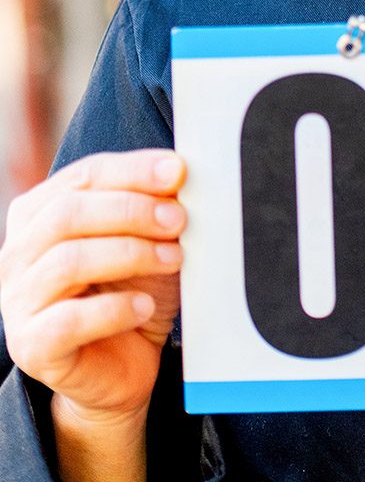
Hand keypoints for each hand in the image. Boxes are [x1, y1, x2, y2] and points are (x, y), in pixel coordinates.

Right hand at [0, 150, 186, 423]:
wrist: (123, 363)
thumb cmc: (132, 289)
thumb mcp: (149, 238)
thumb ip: (154, 203)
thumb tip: (177, 172)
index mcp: (41, 214)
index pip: (82, 176)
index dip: (132, 170)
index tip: (178, 171)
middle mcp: (19, 253)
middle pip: (68, 213)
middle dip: (132, 210)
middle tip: (179, 219)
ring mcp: (18, 301)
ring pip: (66, 262)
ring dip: (131, 254)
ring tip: (173, 258)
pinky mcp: (30, 347)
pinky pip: (67, 321)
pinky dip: (114, 310)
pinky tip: (145, 307)